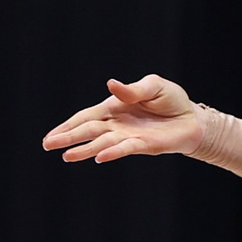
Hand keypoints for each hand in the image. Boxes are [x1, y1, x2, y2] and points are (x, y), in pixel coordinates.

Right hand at [43, 75, 203, 161]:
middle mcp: (117, 125)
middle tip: (48, 145)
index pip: (85, 118)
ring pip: (101, 143)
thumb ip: (132, 89)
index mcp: (113, 108)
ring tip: (67, 156)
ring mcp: (128, 136)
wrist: (193, 118)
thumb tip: (111, 85)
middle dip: (68, 138)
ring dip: (85, 149)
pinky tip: (99, 157)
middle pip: (87, 131)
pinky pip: (125, 149)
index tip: (50, 136)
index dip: (67, 126)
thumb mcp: (152, 86)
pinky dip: (112, 152)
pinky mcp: (144, 146)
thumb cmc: (171, 100)